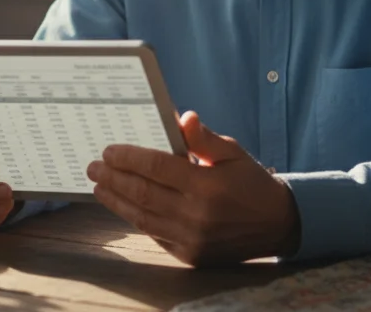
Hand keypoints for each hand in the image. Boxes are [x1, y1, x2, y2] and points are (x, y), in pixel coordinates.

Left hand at [86, 110, 299, 265]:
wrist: (277, 225)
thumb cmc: (251, 183)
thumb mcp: (232, 152)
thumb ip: (203, 138)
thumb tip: (182, 117)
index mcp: (206, 185)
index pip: (156, 167)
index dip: (129, 158)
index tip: (109, 151)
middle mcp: (196, 214)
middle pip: (142, 193)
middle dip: (113, 178)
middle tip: (93, 167)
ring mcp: (191, 238)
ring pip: (142, 217)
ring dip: (116, 201)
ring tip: (99, 186)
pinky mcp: (190, 254)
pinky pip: (154, 234)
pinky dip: (135, 218)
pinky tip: (123, 205)